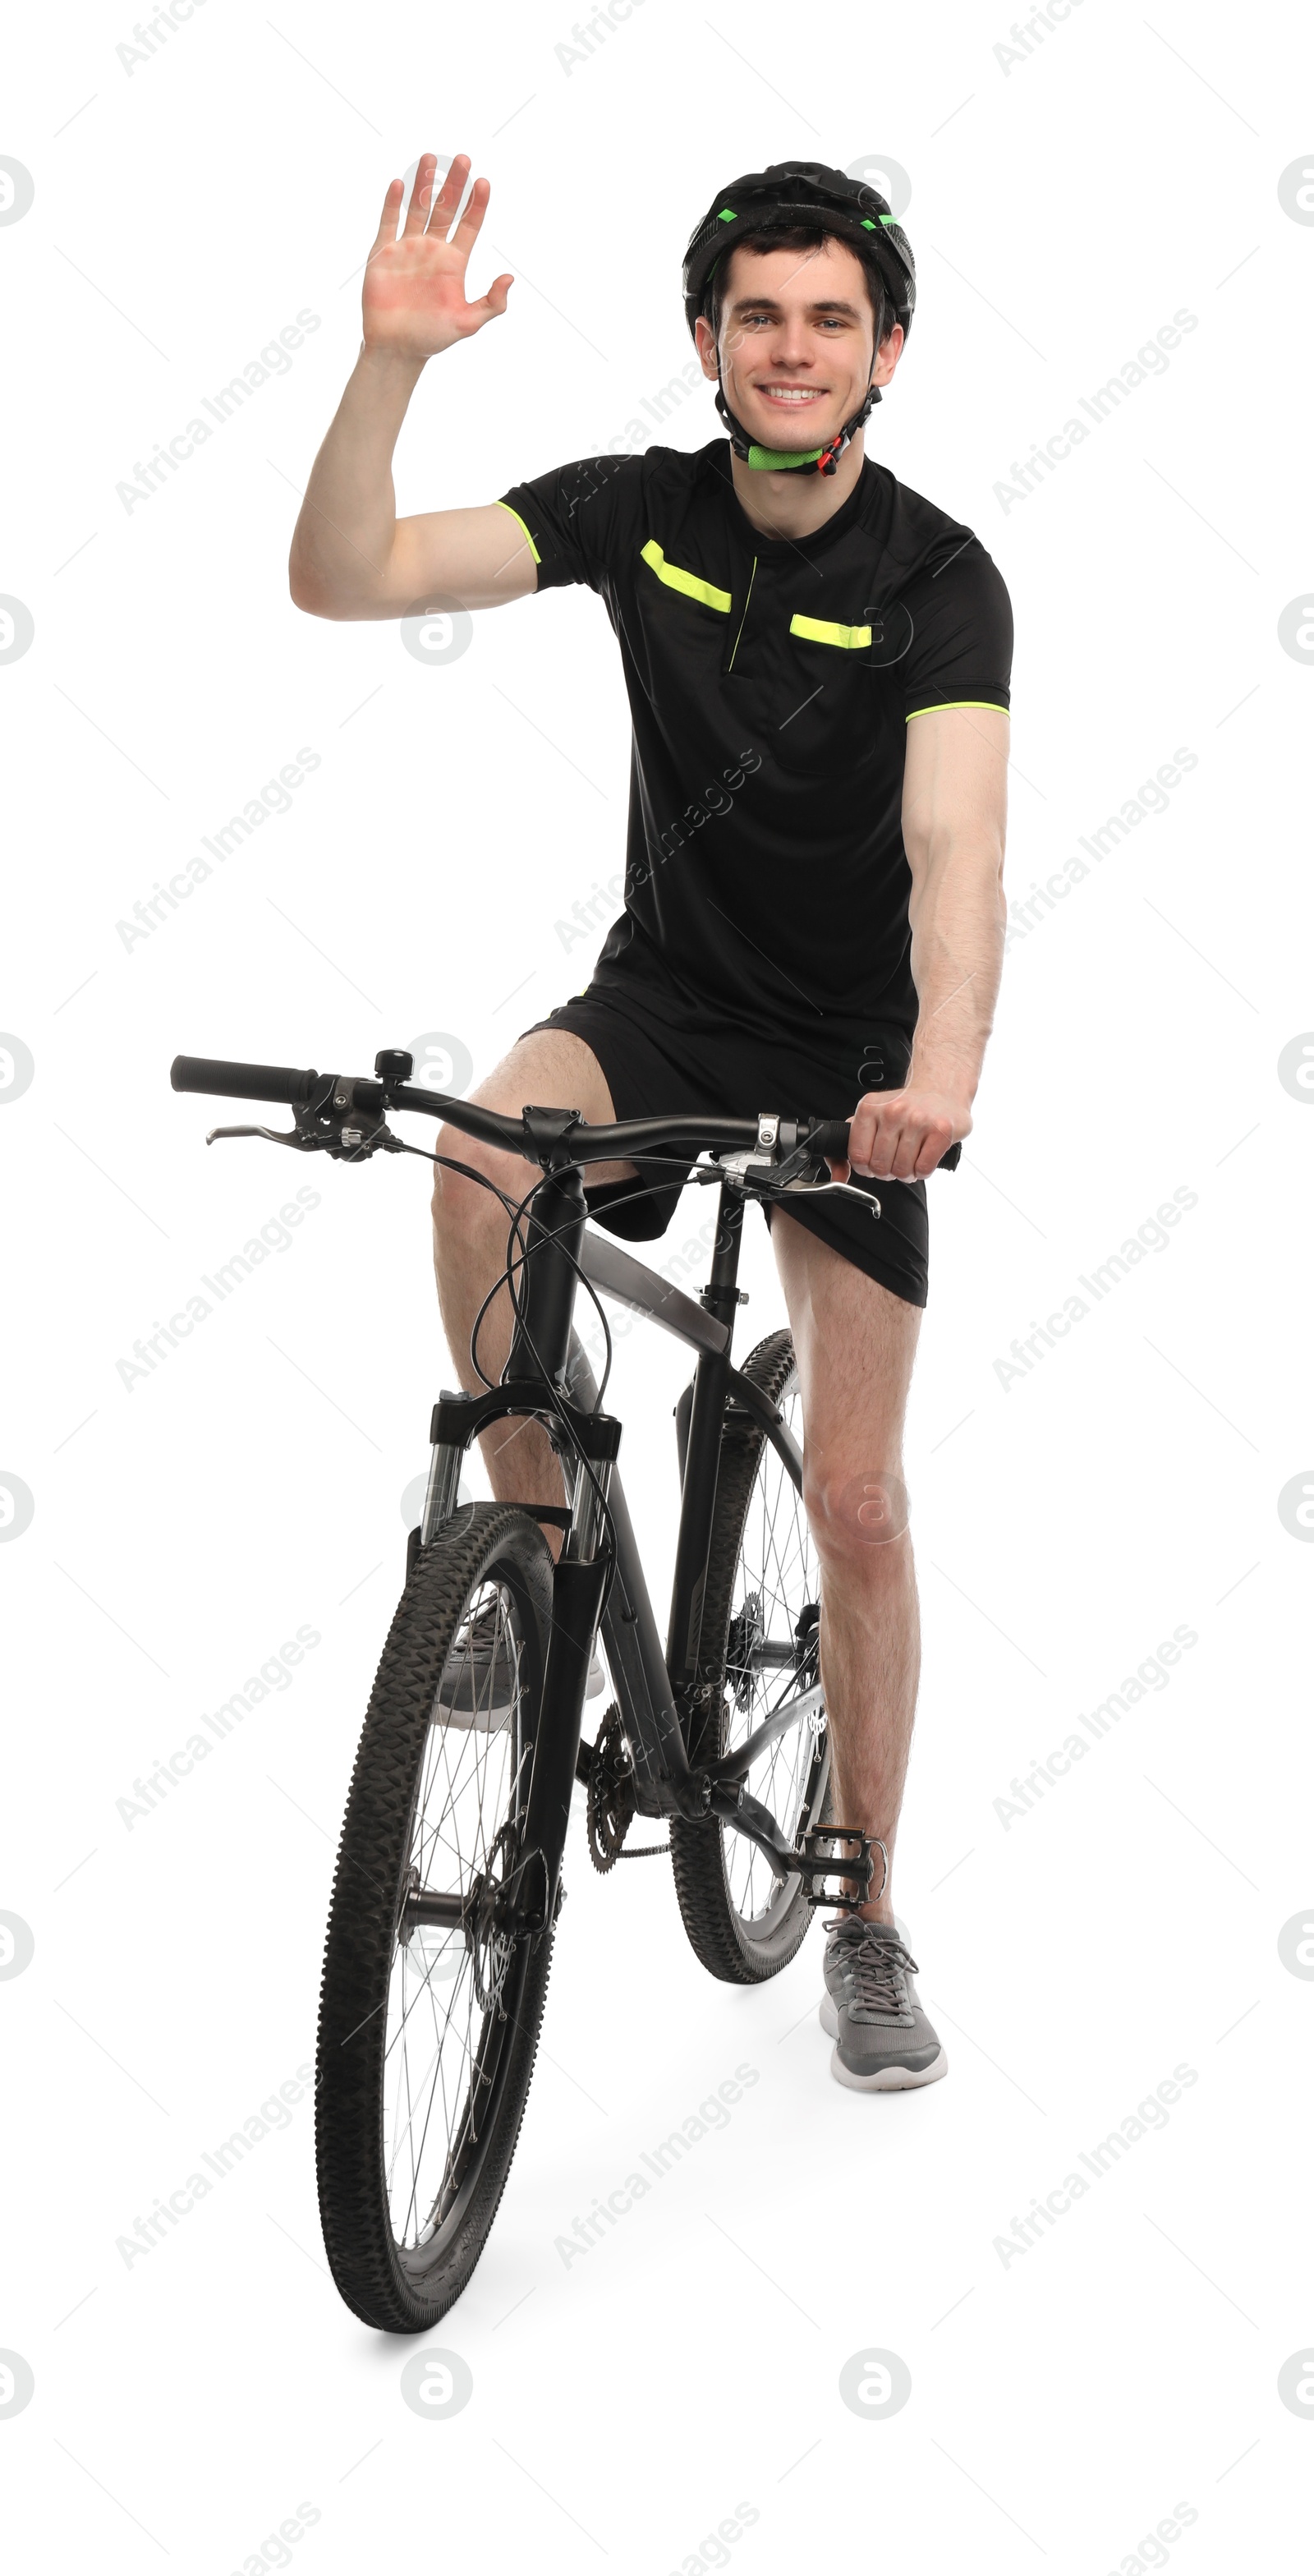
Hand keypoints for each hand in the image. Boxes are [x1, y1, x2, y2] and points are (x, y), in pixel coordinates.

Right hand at [362, 152, 512, 361]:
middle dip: (454, 183)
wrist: (397, 349)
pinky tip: (400, 184)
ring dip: (424, 182)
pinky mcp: (383, 253)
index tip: (483, 182)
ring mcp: (407, 248)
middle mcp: (432, 249)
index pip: (469, 224)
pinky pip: (388, 222)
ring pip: (417, 207)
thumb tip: (510, 278)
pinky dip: (392, 203)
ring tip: (430, 157)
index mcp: (454, 261)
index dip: (476, 203)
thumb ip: (492, 303)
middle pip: (445, 208)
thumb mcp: (468, 323)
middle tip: (463, 159)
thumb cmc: (433, 338)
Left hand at [836, 1085, 969, 1182]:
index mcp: (869, 1107)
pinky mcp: (941, 1130)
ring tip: (911, 1159)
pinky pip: (924, 1168)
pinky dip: (923, 1172)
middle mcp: (893, 1111)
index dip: (866, 1168)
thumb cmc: (905, 1108)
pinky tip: (924, 1158)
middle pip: (880, 1166)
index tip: (873, 1164)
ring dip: (907, 1173)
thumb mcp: (873, 1115)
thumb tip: (838, 1173)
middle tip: (896, 1162)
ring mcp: (918, 1120)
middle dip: (888, 1172)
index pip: (858, 1156)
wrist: (940, 1091)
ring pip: (902, 1170)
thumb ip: (852, 1141)